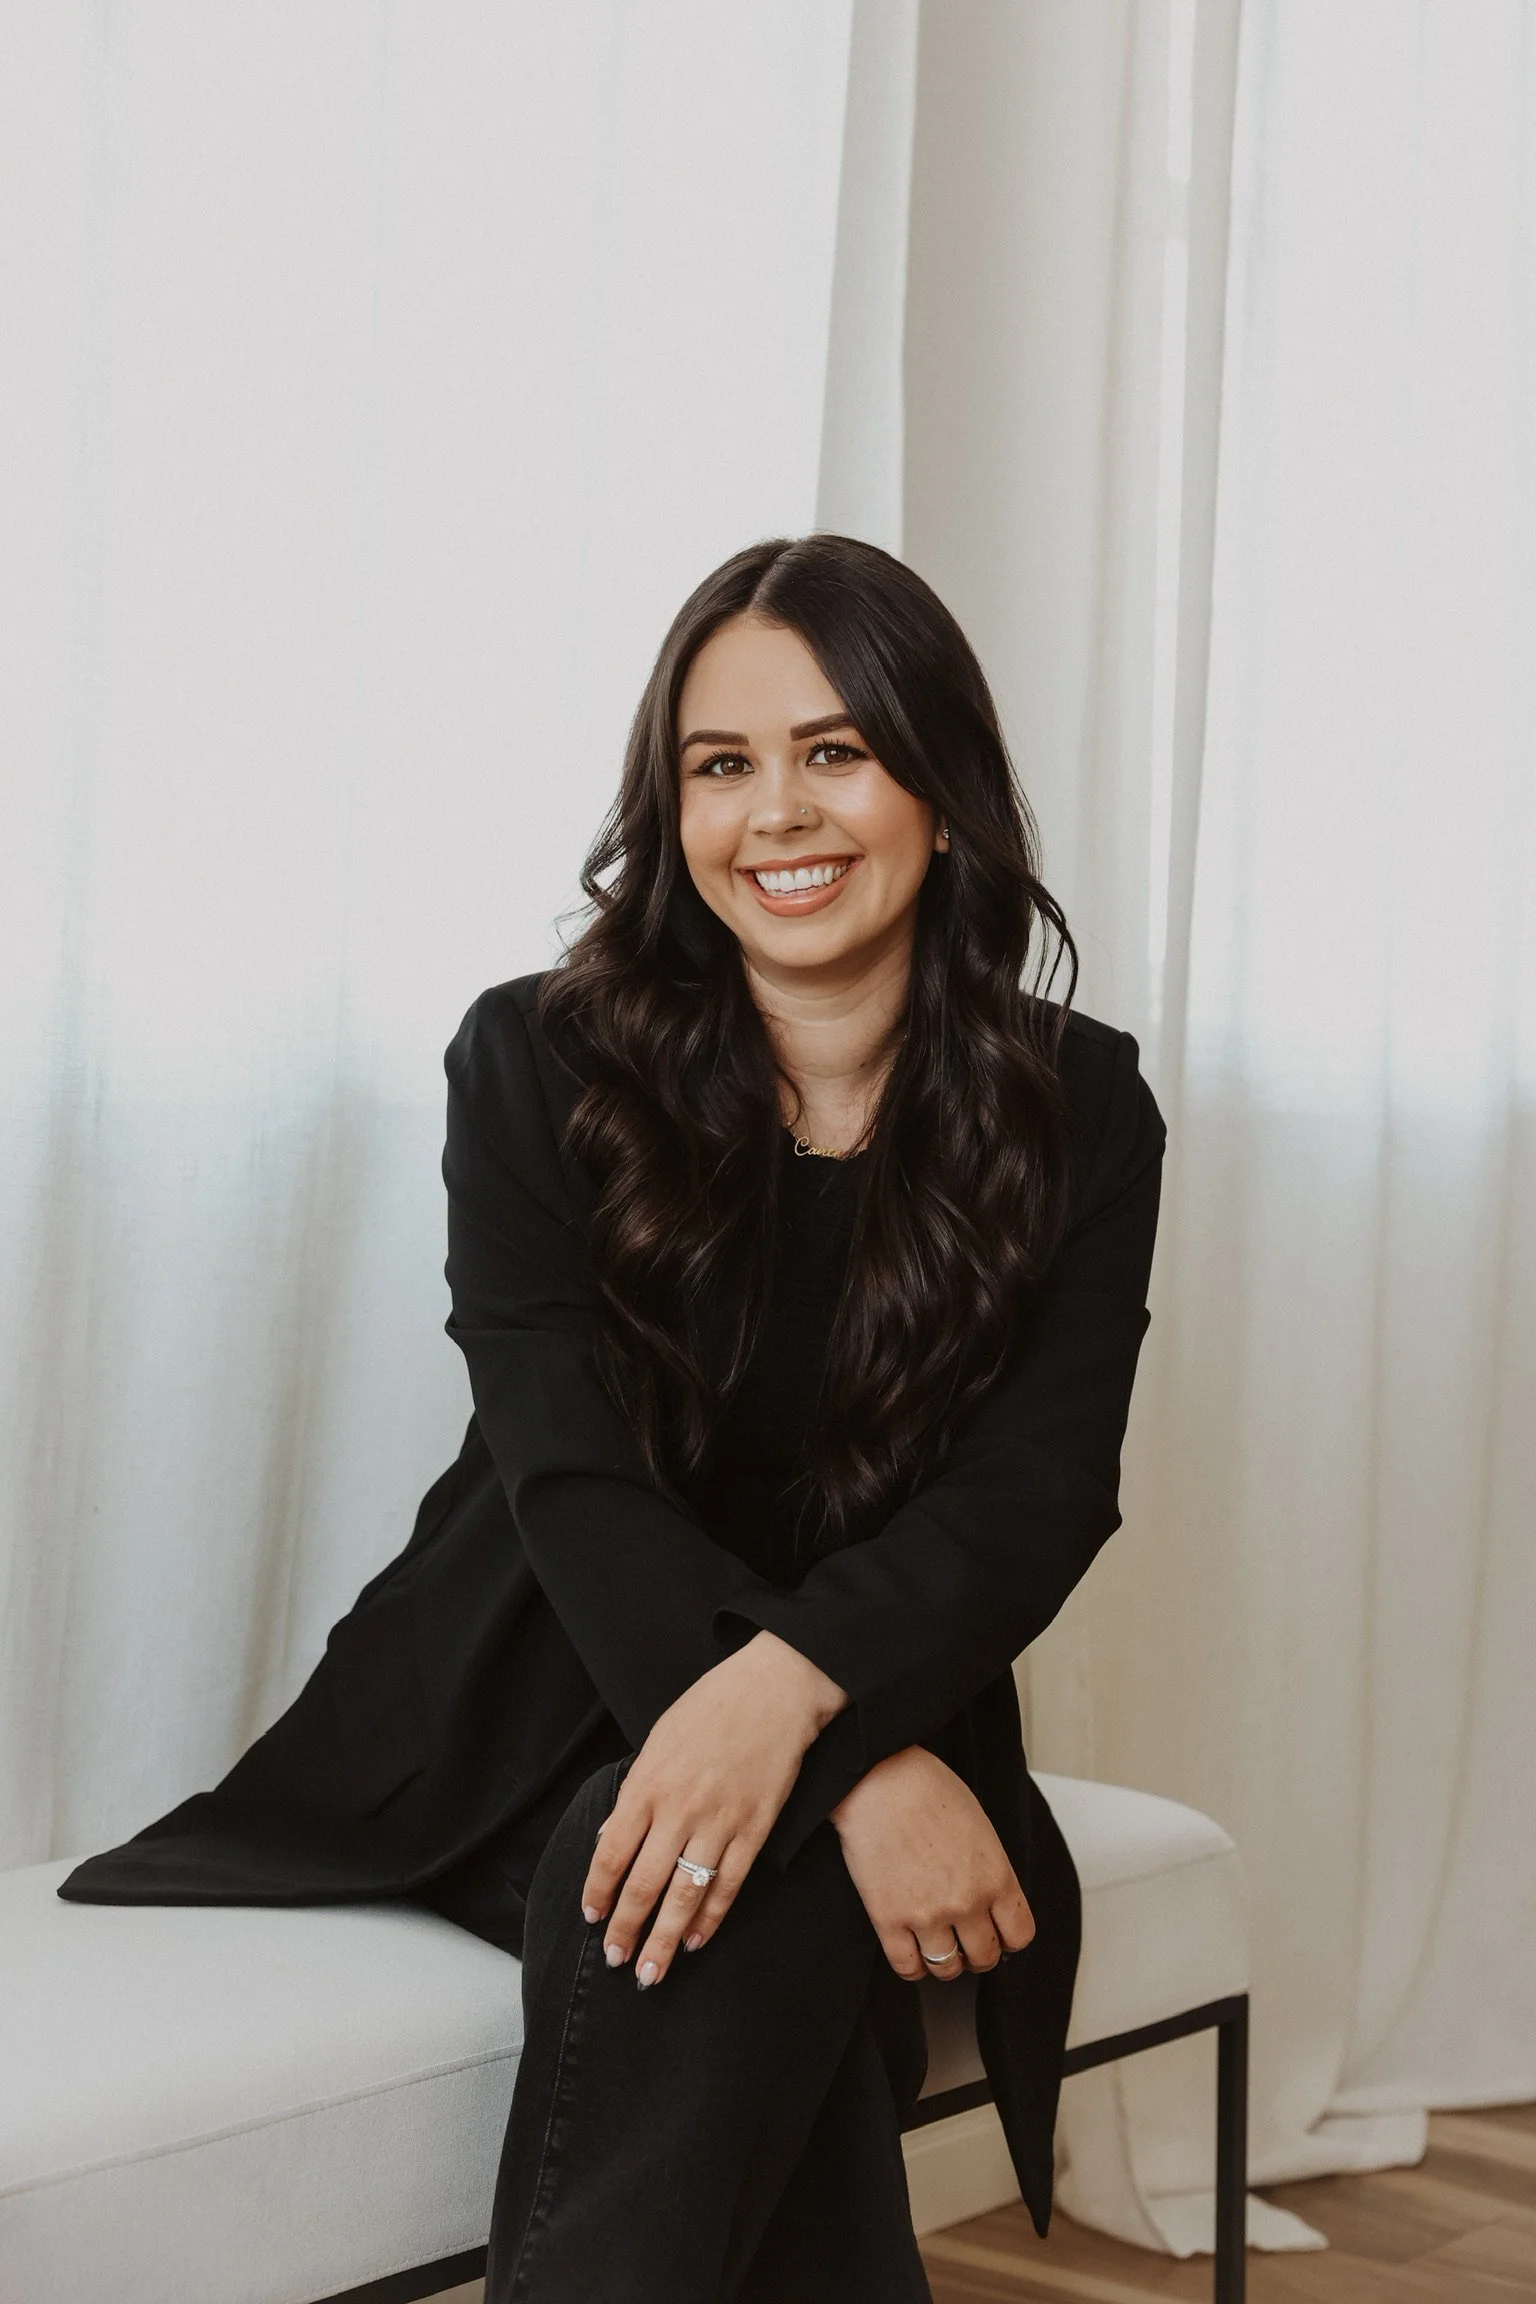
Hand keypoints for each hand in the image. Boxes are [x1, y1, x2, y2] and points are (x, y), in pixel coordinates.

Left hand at [579, 1630, 846, 1988]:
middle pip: (644, 1884)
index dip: (598, 1892)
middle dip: (626, 1929)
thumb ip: (634, 1791)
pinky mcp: (755, 1829)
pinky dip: (709, 1918)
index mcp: (648, 1783)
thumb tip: (608, 1840)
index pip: (611, 1853)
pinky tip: (695, 1940)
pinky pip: (728, 1885)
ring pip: (684, 1895)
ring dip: (664, 1940)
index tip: (592, 1917)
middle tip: (616, 1960)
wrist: (775, 1690)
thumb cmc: (711, 1706)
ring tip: (650, 1972)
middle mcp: (680, 1808)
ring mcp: (720, 1822)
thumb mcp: (657, 1739)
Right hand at [828, 1745, 1034, 1981]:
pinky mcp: (889, 1920)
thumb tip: (990, 1900)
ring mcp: (928, 1915)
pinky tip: (911, 1949)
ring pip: (948, 1969)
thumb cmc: (928, 1790)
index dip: (1009, 1938)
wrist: (880, 1780)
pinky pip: (907, 1967)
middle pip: (985, 1957)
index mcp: (996, 1877)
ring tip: (938, 1946)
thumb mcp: (981, 1827)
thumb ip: (990, 1870)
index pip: (1019, 1935)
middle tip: (967, 1942)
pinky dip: (913, 1966)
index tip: (999, 1934)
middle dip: (978, 1953)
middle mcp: (967, 1903)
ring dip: (946, 1962)